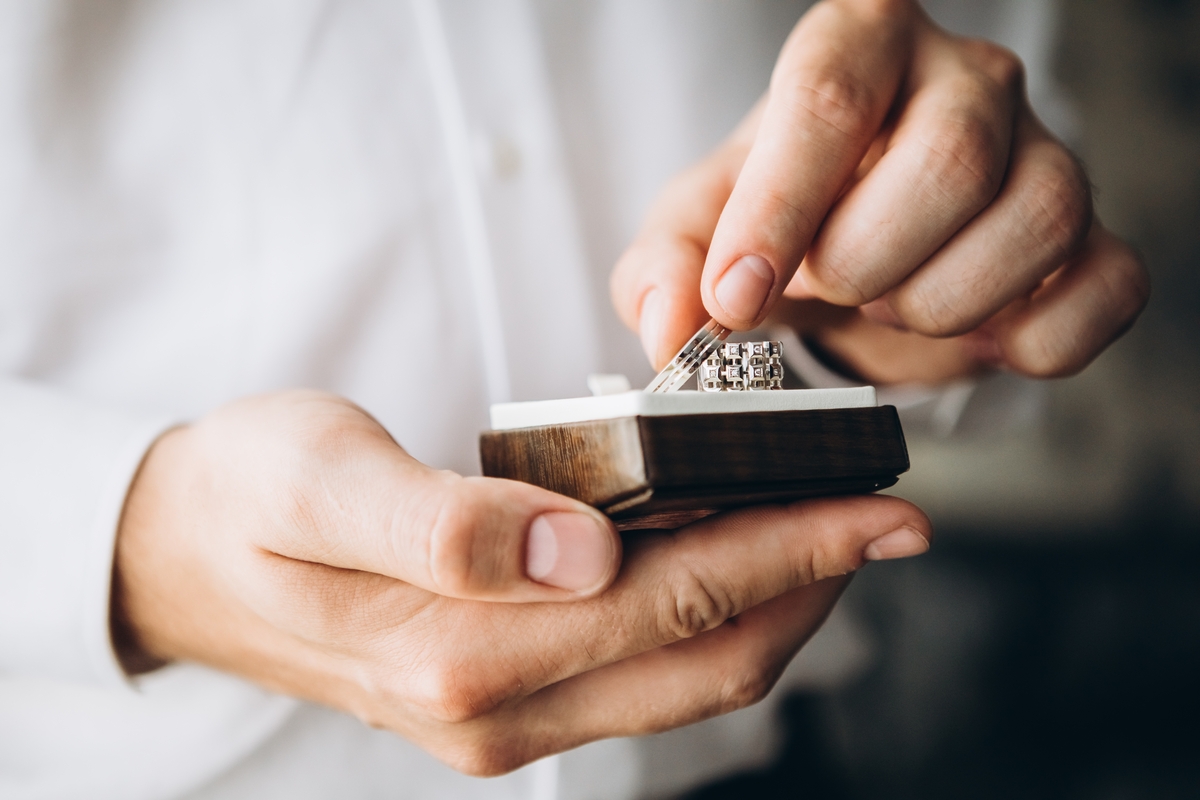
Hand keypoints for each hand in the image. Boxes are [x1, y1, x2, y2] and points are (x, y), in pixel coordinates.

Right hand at [112, 391, 931, 773]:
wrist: (183, 552)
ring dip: (773, 607)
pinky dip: (707, 617)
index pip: (669, 606)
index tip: (879, 508)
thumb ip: (446, 526)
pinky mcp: (501, 699)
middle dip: (811, 585)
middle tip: (891, 516)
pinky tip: (731, 559)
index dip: (789, 553)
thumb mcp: (320, 479)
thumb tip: (577, 549)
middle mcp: (494, 711)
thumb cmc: (248, 492)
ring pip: (682, 678)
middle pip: (701, 659)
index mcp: (457, 653)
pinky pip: (638, 670)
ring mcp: (502, 719)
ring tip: (831, 532)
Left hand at [612, 0, 1148, 383]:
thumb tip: (672, 326)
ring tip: (891, 301)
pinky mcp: (1096, 233)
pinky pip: (1100, 293)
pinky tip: (971, 333)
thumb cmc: (781, 220)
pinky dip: (1027, 344)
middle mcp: (968, 78)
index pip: (829, 99)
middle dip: (866, 264)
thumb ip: (666, 269)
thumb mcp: (701, 230)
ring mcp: (1047, 150)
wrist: (862, 249)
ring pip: (1037, 222)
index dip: (779, 211)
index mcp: (857, 44)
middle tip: (830, 287)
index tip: (738, 297)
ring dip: (940, 306)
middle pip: (949, 162)